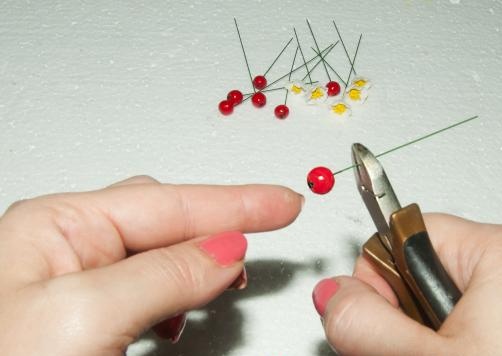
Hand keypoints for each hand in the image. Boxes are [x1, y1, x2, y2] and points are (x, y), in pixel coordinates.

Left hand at [0, 176, 302, 355]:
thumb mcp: (85, 315)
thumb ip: (163, 274)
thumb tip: (227, 249)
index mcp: (56, 227)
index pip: (169, 202)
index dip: (236, 201)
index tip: (284, 203)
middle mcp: (65, 250)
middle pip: (166, 219)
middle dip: (219, 224)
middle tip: (268, 228)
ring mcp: (75, 286)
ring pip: (160, 256)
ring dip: (199, 268)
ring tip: (226, 281)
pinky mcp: (87, 323)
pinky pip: (149, 292)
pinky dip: (179, 299)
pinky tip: (181, 313)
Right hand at [313, 213, 501, 354]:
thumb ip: (367, 324)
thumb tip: (331, 295)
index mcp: (500, 250)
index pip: (398, 234)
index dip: (378, 282)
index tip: (389, 326)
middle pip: (418, 270)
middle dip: (404, 319)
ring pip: (440, 304)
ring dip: (426, 339)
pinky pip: (470, 323)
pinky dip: (454, 347)